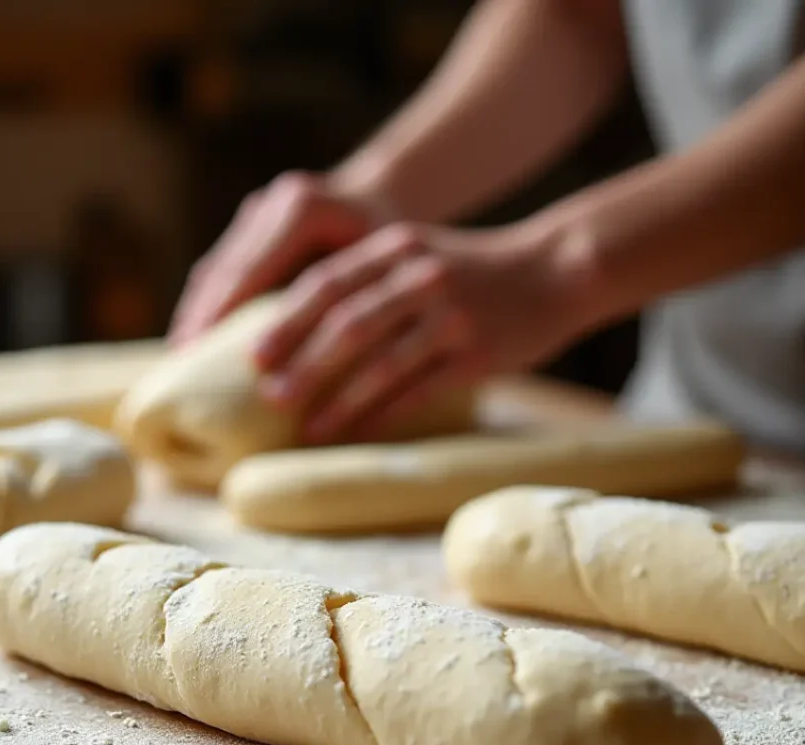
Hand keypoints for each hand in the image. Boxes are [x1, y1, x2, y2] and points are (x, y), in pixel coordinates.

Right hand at [169, 171, 391, 344]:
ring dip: (196, 310)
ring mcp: (258, 213)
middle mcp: (273, 204)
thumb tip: (320, 351)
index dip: (221, 311)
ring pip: (216, 267)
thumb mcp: (384, 268)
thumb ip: (349, 298)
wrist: (387, 197)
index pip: (249, 268)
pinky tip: (197, 335)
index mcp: (302, 208)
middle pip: (224, 268)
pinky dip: (209, 303)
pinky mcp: (252, 228)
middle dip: (199, 315)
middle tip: (180, 362)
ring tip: (181, 355)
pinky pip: (222, 268)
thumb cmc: (394, 242)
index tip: (199, 351)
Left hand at [253, 221, 591, 441]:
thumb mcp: (416, 254)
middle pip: (347, 325)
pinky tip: (357, 434)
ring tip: (307, 429)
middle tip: (269, 398)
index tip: (252, 357)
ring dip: (339, 400)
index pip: (326, 284)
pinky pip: (419, 389)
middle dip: (302, 365)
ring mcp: (450, 316)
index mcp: (395, 249)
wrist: (551, 272)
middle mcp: (420, 277)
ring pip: (381, 363)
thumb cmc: (469, 272)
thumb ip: (366, 279)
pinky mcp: (476, 353)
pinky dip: (383, 414)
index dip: (286, 322)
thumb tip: (302, 330)